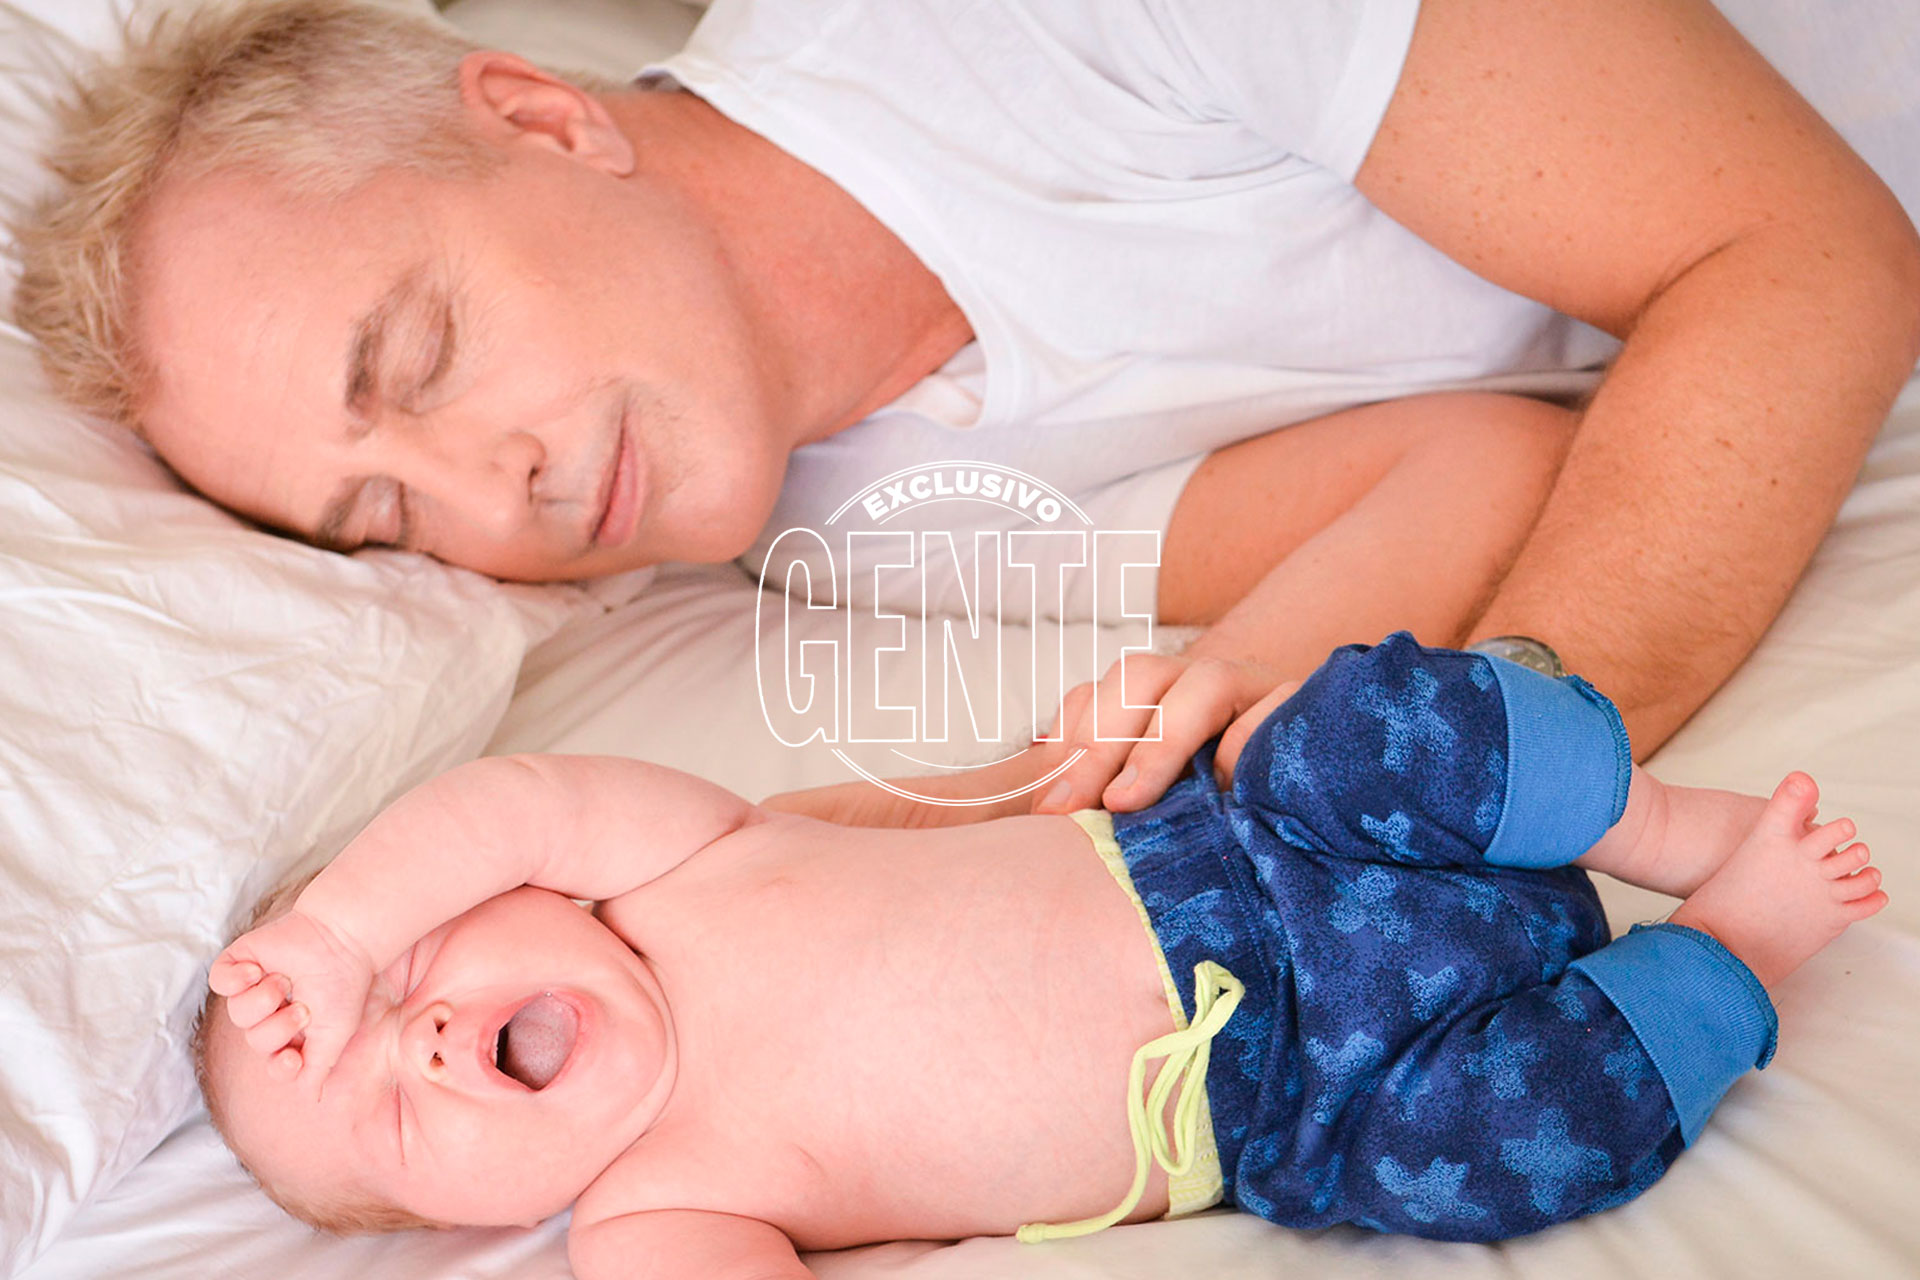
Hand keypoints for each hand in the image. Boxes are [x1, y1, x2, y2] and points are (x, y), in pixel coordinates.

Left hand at [208, 907, 375, 1089]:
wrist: (342, 938)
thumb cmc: (345, 984)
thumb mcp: (337, 1035)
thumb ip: (318, 1068)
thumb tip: (312, 1098)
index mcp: (294, 1030)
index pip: (274, 1061)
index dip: (280, 1065)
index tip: (294, 1058)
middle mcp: (272, 1011)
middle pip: (256, 1040)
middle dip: (278, 1027)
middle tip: (303, 1007)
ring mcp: (253, 986)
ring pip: (237, 1014)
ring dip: (263, 1000)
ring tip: (284, 981)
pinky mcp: (241, 961)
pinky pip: (219, 981)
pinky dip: (235, 979)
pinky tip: (257, 971)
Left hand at [1031, 654, 1296, 813]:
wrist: (1339, 794)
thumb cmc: (1231, 815)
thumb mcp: (1161, 805)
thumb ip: (1103, 794)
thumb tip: (1048, 810)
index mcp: (1161, 700)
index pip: (1099, 696)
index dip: (1069, 744)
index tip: (1049, 809)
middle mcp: (1206, 685)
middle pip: (1141, 675)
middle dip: (1099, 743)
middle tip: (1075, 809)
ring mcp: (1261, 690)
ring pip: (1207, 681)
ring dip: (1159, 745)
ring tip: (1127, 802)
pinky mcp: (1310, 709)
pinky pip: (1276, 712)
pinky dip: (1243, 752)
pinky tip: (1223, 801)